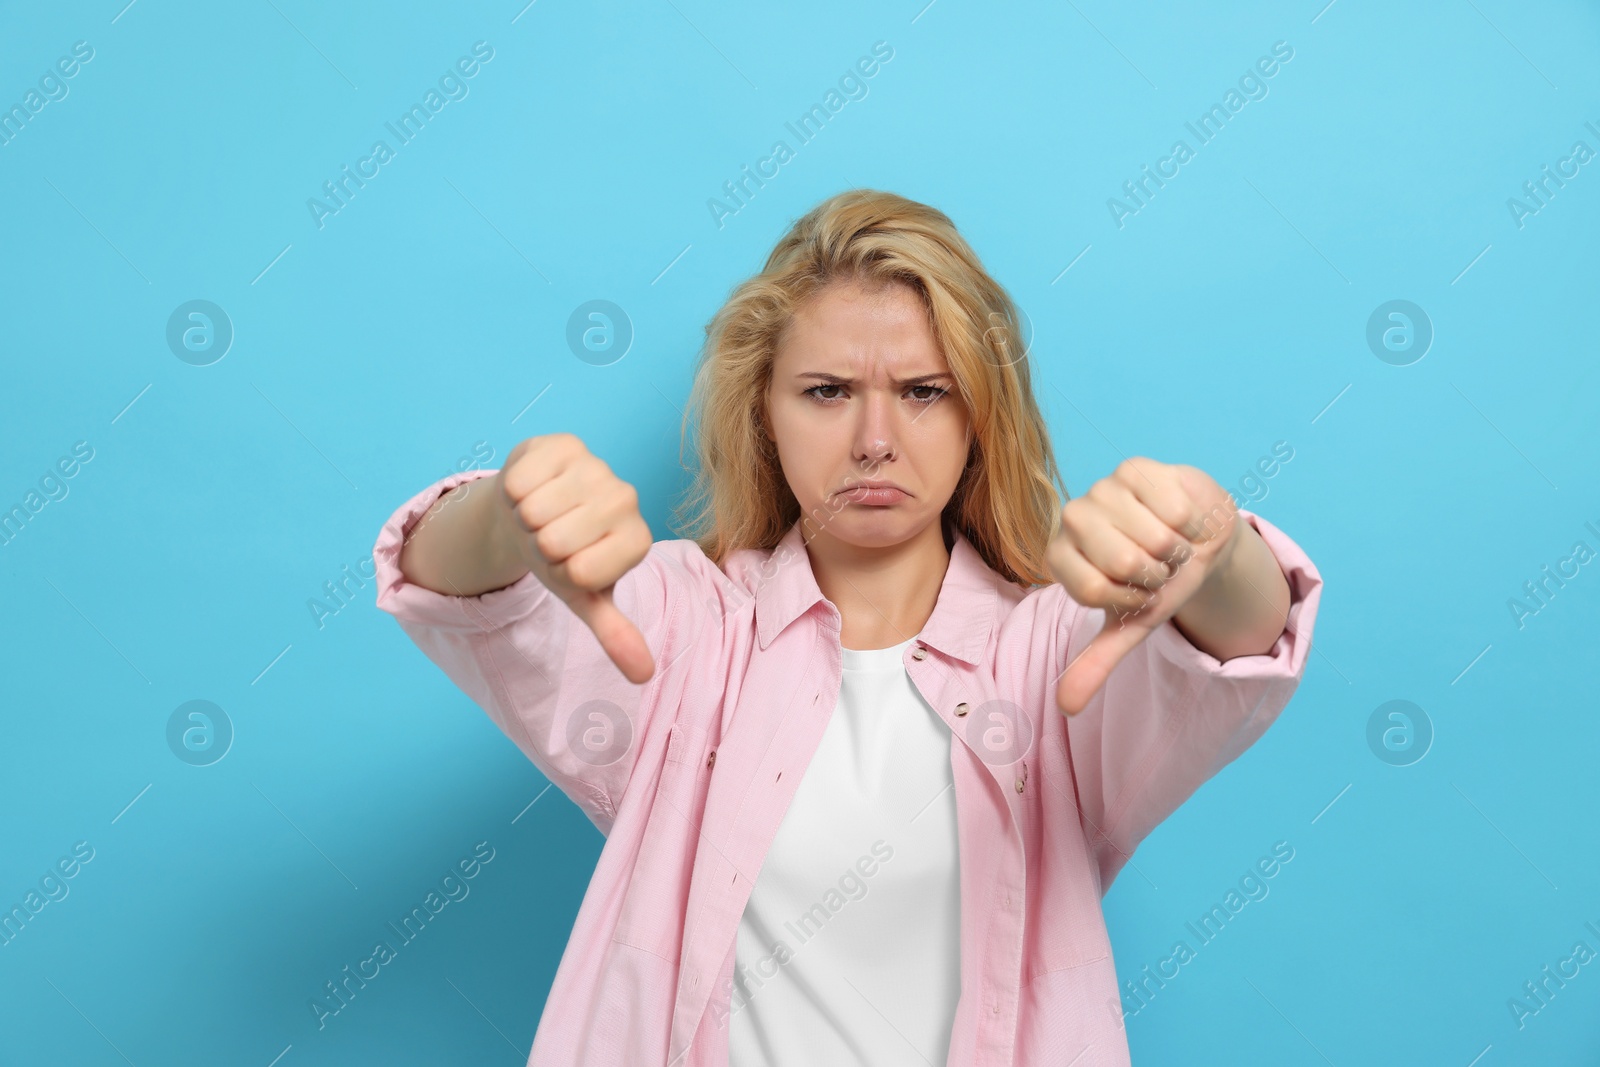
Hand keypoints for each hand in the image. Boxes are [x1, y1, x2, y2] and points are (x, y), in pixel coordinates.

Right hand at [491, 432, 656, 683]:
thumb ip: (614, 633)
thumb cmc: (564, 557)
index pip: (581, 572)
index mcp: (637, 541)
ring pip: (535, 510)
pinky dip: (514, 491)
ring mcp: (597, 467)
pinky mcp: (565, 444)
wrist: (535, 510)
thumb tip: (643, 675)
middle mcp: (626, 499)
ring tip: (541, 516)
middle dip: (540, 546)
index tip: (571, 563)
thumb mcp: (585, 598)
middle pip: (555, 541)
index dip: (562, 573)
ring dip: (525, 519)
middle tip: (550, 537)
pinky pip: (521, 480)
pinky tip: (532, 489)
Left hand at [1047, 458, 1240, 716]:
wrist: (1194, 536)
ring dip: (1176, 550)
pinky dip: (1189, 523)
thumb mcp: (1129, 624)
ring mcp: (1101, 488)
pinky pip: (1174, 509)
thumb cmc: (1157, 579)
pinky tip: (1180, 518)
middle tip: (1157, 566)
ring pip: (1155, 537)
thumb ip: (1096, 663)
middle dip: (1157, 574)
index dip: (1131, 598)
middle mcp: (1071, 519)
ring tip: (1169, 543)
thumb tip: (1066, 707)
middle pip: (1125, 562)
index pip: (1094, 590)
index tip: (1136, 591)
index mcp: (1059, 557)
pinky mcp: (1134, 468)